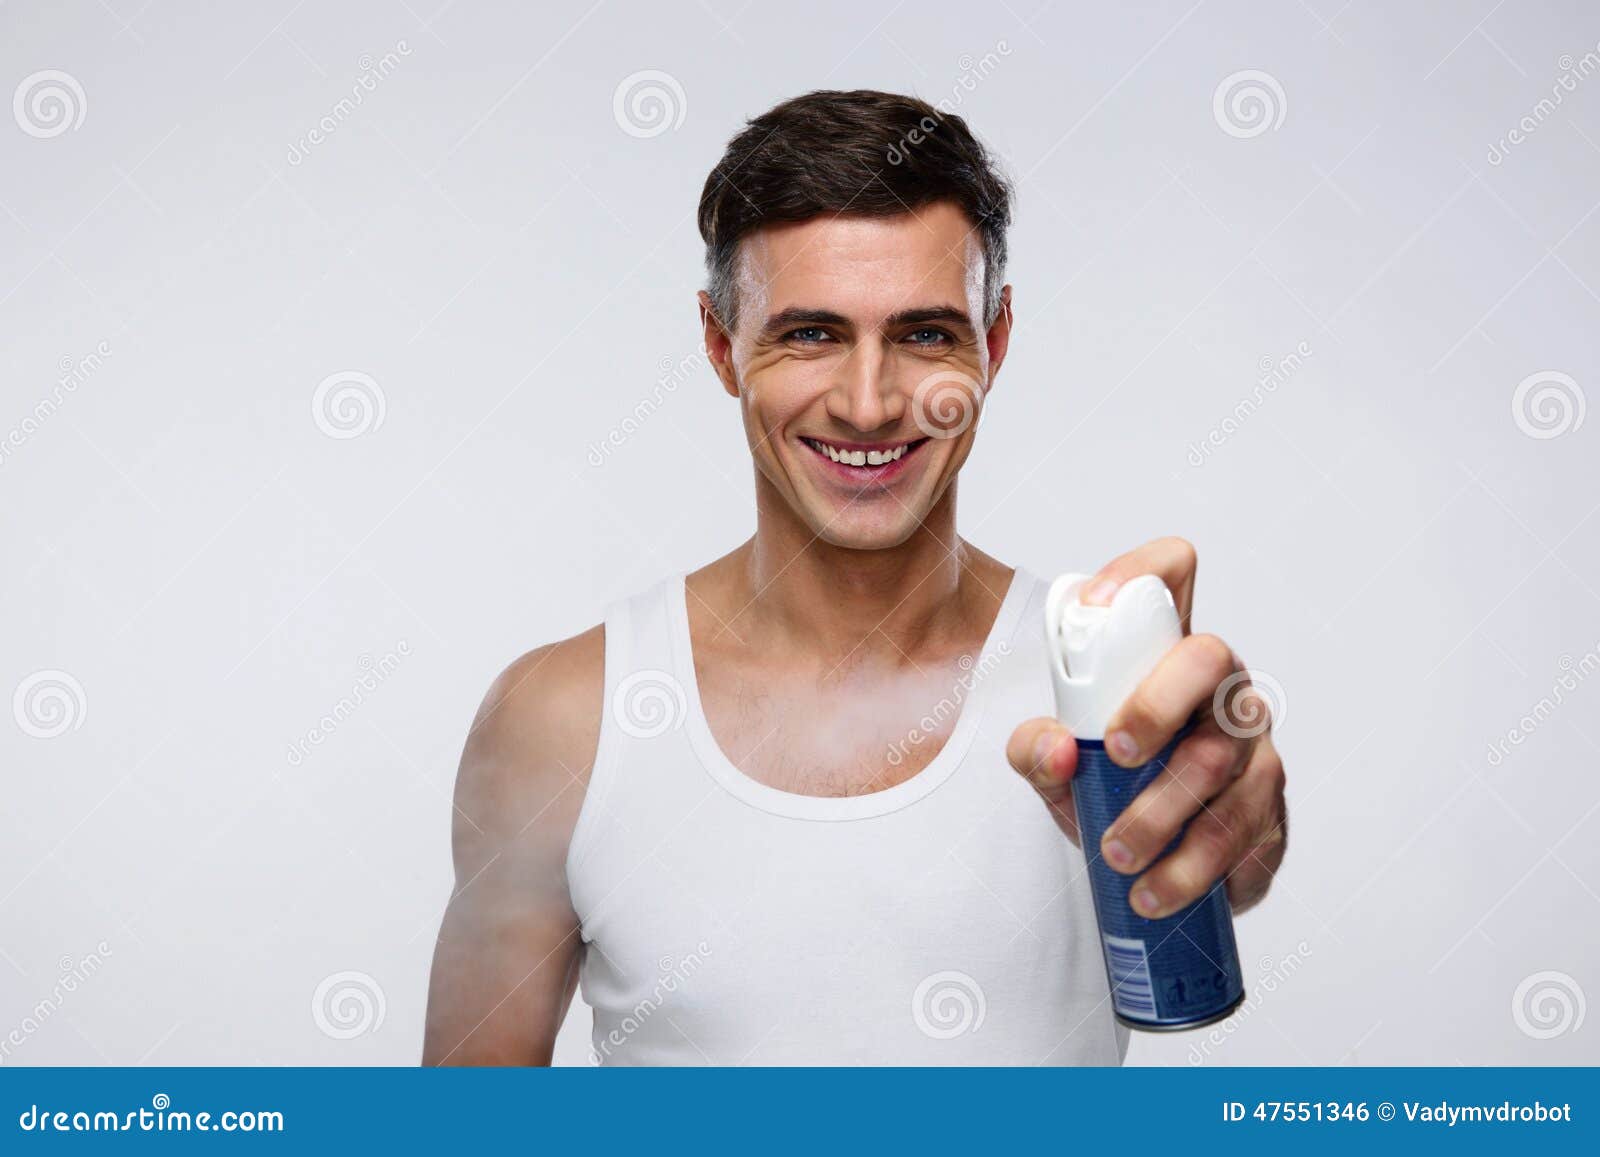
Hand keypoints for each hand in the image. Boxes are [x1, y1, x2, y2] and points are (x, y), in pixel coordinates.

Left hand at [1006, 537, 1286, 916]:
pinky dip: (1194, 869)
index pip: (1170, 574)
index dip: (1138, 572)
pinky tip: (1157, 893)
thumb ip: (1035, 750)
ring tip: (1116, 856)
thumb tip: (1056, 747)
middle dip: (1160, 703)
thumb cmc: (1104, 784)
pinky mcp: (1271, 811)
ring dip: (1166, 812)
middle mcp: (1220, 686)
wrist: (1148, 861)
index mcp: (1166, 652)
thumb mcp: (1057, 764)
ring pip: (1225, 761)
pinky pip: (1246, 833)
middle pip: (1210, 659)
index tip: (1094, 605)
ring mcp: (1255, 745)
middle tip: (1114, 753)